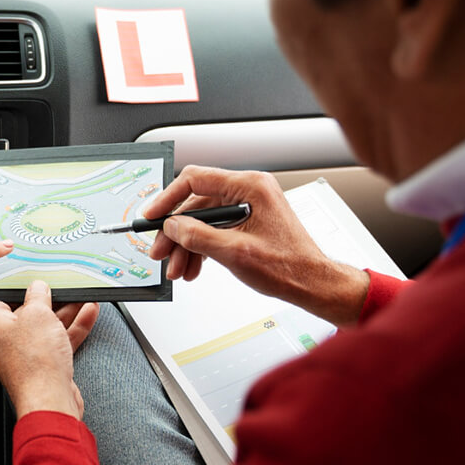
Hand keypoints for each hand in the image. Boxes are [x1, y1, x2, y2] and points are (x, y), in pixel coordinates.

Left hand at [0, 281, 98, 418]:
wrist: (50, 400)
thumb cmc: (35, 362)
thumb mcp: (38, 313)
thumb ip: (38, 296)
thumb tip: (38, 287)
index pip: (2, 300)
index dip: (20, 291)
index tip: (36, 285)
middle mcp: (5, 342)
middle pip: (28, 315)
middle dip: (49, 302)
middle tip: (63, 291)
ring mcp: (25, 356)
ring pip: (46, 329)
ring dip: (66, 314)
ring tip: (83, 300)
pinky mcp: (43, 367)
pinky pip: (57, 343)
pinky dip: (72, 329)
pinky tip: (87, 315)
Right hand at [144, 165, 368, 324]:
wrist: (313, 283)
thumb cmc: (290, 266)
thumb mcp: (235, 252)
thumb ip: (199, 236)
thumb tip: (172, 227)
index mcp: (250, 187)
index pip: (196, 180)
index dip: (168, 198)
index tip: (152, 216)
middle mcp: (249, 191)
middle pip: (196, 204)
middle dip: (176, 232)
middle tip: (161, 251)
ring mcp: (249, 206)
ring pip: (203, 221)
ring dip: (187, 245)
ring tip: (178, 268)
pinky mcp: (248, 222)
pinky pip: (215, 229)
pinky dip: (201, 248)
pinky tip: (194, 267)